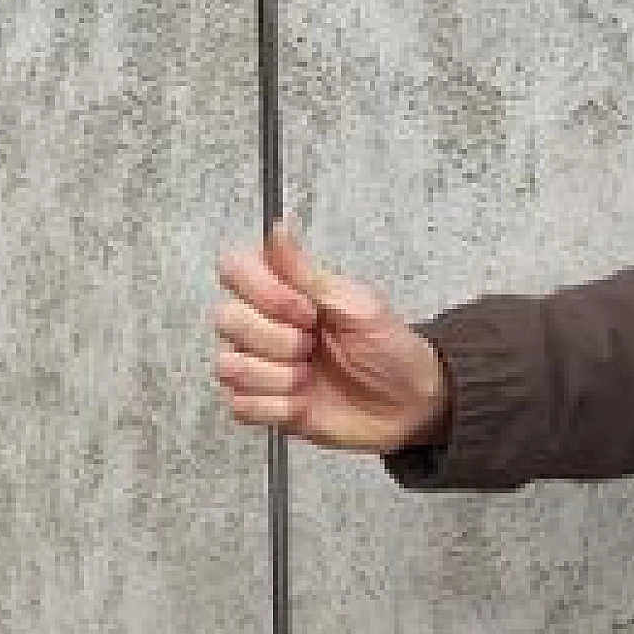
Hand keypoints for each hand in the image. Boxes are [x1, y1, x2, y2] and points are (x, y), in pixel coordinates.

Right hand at [214, 224, 450, 452]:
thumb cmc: (388, 348)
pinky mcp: (262, 404)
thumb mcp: (357, 305)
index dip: (263, 292)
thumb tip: (279, 226)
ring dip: (275, 376)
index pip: (234, 269)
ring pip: (227, 365)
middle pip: (226, 319)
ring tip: (308, 378)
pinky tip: (302, 403)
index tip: (306, 311)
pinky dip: (274, 407)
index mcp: (282, 291)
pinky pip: (239, 404)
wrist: (407, 404)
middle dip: (276, 339)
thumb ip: (308, 273)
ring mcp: (258, 365)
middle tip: (312, 347)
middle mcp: (262, 324)